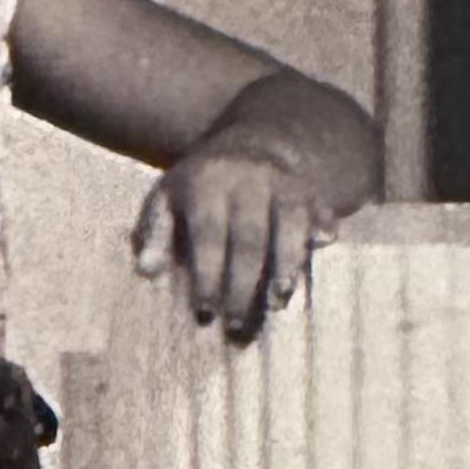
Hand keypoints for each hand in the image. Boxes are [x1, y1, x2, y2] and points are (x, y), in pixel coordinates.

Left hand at [130, 140, 337, 339]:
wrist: (252, 144)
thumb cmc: (201, 186)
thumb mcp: (168, 198)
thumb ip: (155, 233)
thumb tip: (146, 271)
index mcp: (207, 183)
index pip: (208, 234)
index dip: (208, 275)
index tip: (205, 313)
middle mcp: (248, 180)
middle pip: (249, 238)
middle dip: (244, 284)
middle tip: (237, 324)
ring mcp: (283, 184)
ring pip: (289, 225)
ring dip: (286, 264)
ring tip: (279, 301)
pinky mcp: (310, 191)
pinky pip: (320, 212)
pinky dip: (323, 228)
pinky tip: (323, 248)